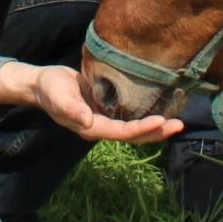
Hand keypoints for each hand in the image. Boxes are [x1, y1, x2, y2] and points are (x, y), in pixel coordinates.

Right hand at [0, 62, 183, 143]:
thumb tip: (87, 121)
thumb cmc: (50, 88)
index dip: (141, 129)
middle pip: (133, 136)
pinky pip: (131, 117)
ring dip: (156, 128)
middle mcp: (101, 127)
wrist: (43, 84)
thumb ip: (70, 108)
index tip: (160, 121)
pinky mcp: (108, 110)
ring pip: (135, 129)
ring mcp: (105, 120)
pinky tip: (161, 108)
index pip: (121, 132)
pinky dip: (146, 116)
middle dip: (156, 133)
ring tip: (177, 122)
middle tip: (179, 125)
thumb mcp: (57, 95)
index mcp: (91, 127)